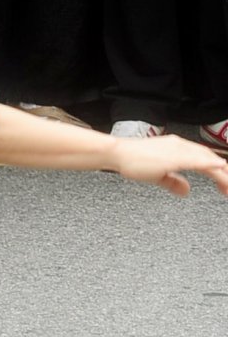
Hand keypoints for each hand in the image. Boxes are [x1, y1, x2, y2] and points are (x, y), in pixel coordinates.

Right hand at [110, 133, 227, 197]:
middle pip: (210, 158)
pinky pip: (198, 160)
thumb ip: (173, 182)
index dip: (218, 171)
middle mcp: (180, 146)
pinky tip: (220, 168)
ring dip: (222, 173)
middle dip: (224, 173)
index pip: (205, 158)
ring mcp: (178, 149)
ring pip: (208, 160)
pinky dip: (211, 164)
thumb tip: (186, 190)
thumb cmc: (132, 161)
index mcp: (177, 148)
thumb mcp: (157, 175)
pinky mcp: (174, 156)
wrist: (118, 154)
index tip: (225, 184)